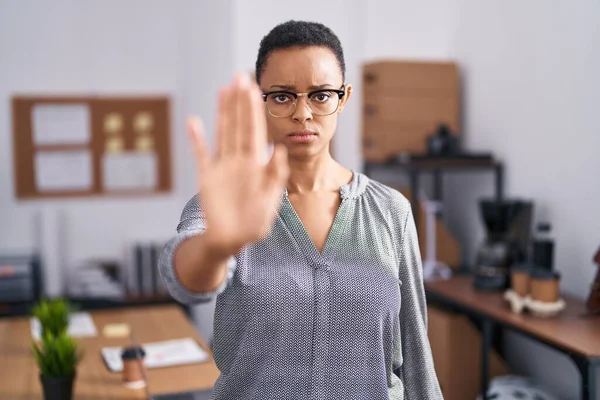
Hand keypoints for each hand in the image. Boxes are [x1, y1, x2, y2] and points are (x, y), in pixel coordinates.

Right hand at [187, 73, 289, 255]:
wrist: (231, 241)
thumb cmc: (254, 224)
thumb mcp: (270, 201)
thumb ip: (275, 176)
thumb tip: (278, 149)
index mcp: (257, 166)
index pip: (256, 132)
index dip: (254, 111)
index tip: (254, 90)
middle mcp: (239, 161)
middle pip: (240, 126)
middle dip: (240, 103)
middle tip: (240, 77)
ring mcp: (222, 167)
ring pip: (222, 133)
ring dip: (222, 112)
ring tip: (223, 90)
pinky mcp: (207, 178)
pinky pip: (201, 154)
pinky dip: (197, 139)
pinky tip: (194, 121)